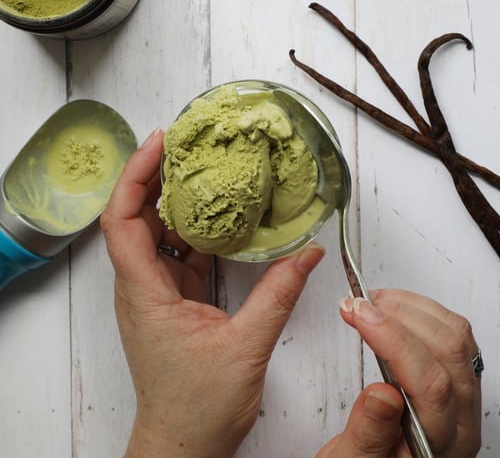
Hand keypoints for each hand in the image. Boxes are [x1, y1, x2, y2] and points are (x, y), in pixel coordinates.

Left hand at [100, 129, 324, 457]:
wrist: (183, 445)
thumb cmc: (196, 408)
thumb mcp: (245, 347)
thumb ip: (278, 295)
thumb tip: (306, 254)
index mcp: (144, 293)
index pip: (122, 220)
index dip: (135, 176)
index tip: (158, 144)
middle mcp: (142, 286)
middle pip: (137, 215)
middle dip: (158, 175)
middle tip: (186, 143)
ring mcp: (156, 292)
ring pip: (158, 231)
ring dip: (178, 199)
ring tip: (204, 167)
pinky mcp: (172, 298)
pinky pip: (179, 250)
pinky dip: (197, 227)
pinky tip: (220, 214)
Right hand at [317, 291, 481, 456]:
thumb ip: (367, 436)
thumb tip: (381, 395)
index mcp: (439, 446)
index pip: (431, 384)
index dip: (393, 339)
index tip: (358, 314)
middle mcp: (460, 421)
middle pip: (449, 352)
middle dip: (399, 315)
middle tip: (357, 305)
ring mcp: (463, 398)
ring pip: (456, 336)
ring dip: (412, 308)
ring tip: (371, 303)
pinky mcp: (456, 379)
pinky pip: (454, 333)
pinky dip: (422, 311)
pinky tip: (392, 309)